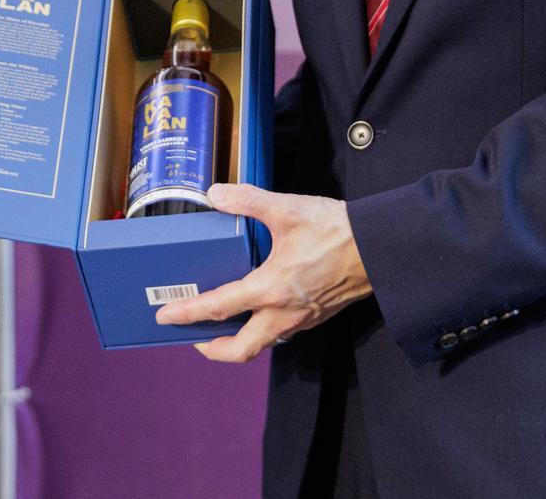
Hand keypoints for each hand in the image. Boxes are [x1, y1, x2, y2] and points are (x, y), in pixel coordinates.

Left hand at [153, 183, 371, 363]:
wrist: (381, 249)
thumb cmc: (337, 231)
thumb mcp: (288, 209)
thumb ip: (248, 201)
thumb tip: (215, 195)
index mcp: (270, 289)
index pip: (218, 307)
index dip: (187, 313)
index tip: (164, 316)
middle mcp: (283, 313)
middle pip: (240, 349)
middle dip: (212, 349)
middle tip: (193, 337)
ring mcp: (302, 319)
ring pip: (263, 344)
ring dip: (238, 341)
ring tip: (222, 326)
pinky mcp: (316, 316)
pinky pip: (282, 332)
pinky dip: (263, 329)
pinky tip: (261, 308)